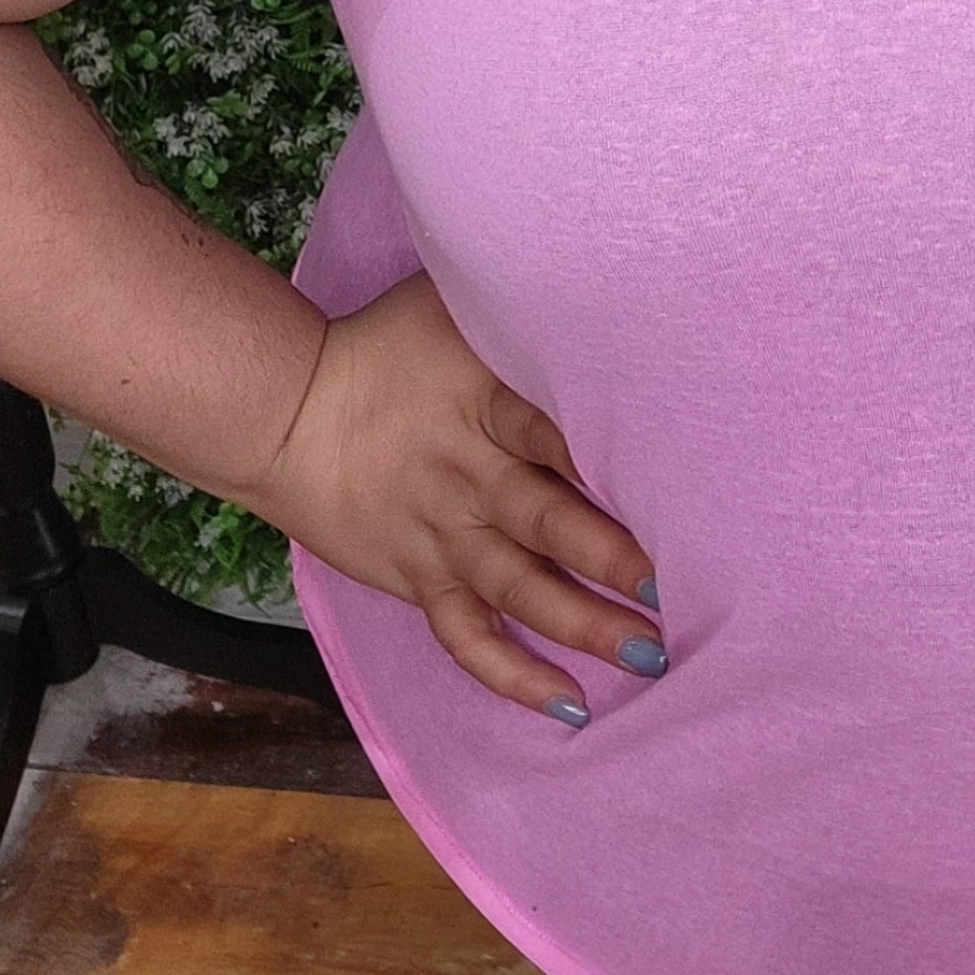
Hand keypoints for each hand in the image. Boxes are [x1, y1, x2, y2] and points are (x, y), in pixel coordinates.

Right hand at [241, 270, 658, 724]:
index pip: (562, 434)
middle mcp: (470, 475)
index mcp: (487, 400)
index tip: (690, 496)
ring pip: (521, 590)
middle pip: (551, 521)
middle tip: (682, 594)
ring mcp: (443, 534)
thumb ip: (522, 301)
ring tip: (648, 657)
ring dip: (585, 625)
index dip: (622, 467)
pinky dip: (512, 673)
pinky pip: (467, 637)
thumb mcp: (450, 300)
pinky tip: (567, 703)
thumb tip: (599, 271)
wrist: (284, 409)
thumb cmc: (386, 345)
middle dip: (617, 560)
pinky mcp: (419, 577)